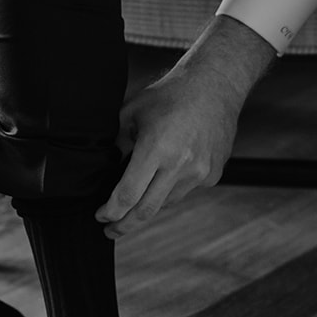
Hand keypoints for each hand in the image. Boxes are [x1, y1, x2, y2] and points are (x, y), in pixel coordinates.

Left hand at [96, 15, 274, 238]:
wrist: (215, 86)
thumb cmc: (171, 94)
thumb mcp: (133, 112)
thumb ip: (117, 141)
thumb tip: (105, 167)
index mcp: (156, 148)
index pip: (127, 195)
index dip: (110, 212)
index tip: (101, 216)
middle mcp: (180, 165)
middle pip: (146, 211)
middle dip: (124, 225)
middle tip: (111, 230)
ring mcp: (200, 173)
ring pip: (166, 203)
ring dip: (148, 204)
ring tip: (137, 199)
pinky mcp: (213, 175)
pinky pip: (185, 191)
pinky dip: (171, 188)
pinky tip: (168, 172)